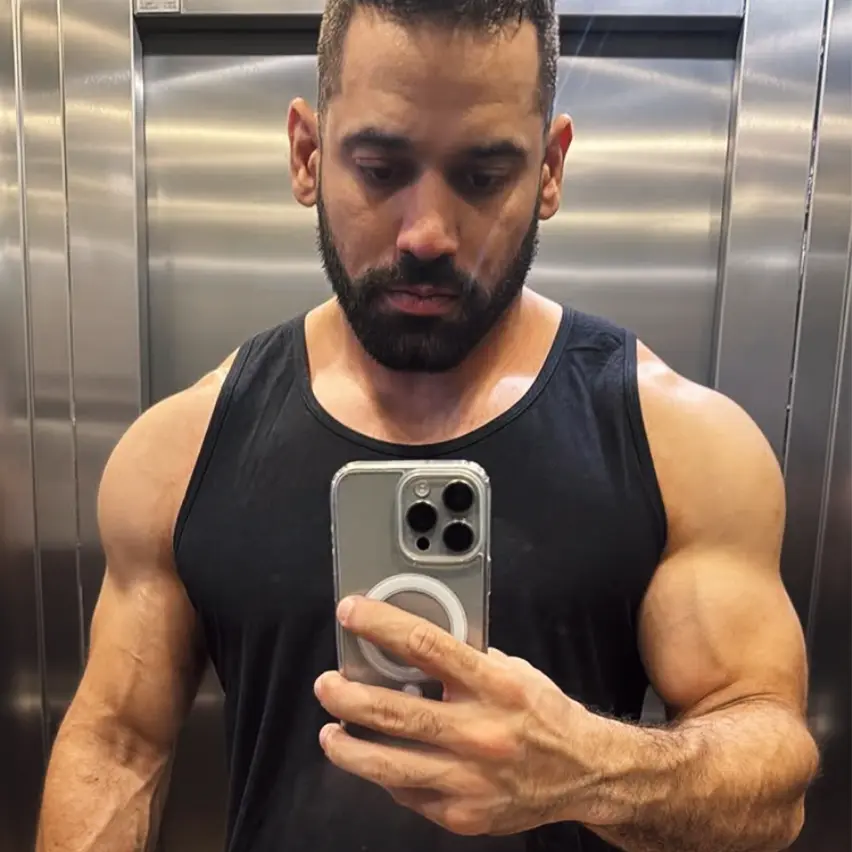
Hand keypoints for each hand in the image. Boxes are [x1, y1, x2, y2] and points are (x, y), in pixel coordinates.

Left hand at [314, 596, 602, 836]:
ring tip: (331, 733)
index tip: (352, 613)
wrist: (583, 772)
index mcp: (493, 686)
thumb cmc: (543, 714)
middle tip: (327, 684)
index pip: (424, 646)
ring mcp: (469, 779)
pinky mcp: (462, 814)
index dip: (380, 625)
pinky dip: (385, 776)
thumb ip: (467, 660)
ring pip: (389, 766)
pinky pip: (408, 793)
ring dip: (349, 748)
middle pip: (395, 713)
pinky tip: (373, 762)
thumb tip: (413, 646)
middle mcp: (479, 732)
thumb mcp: (513, 671)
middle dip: (349, 696)